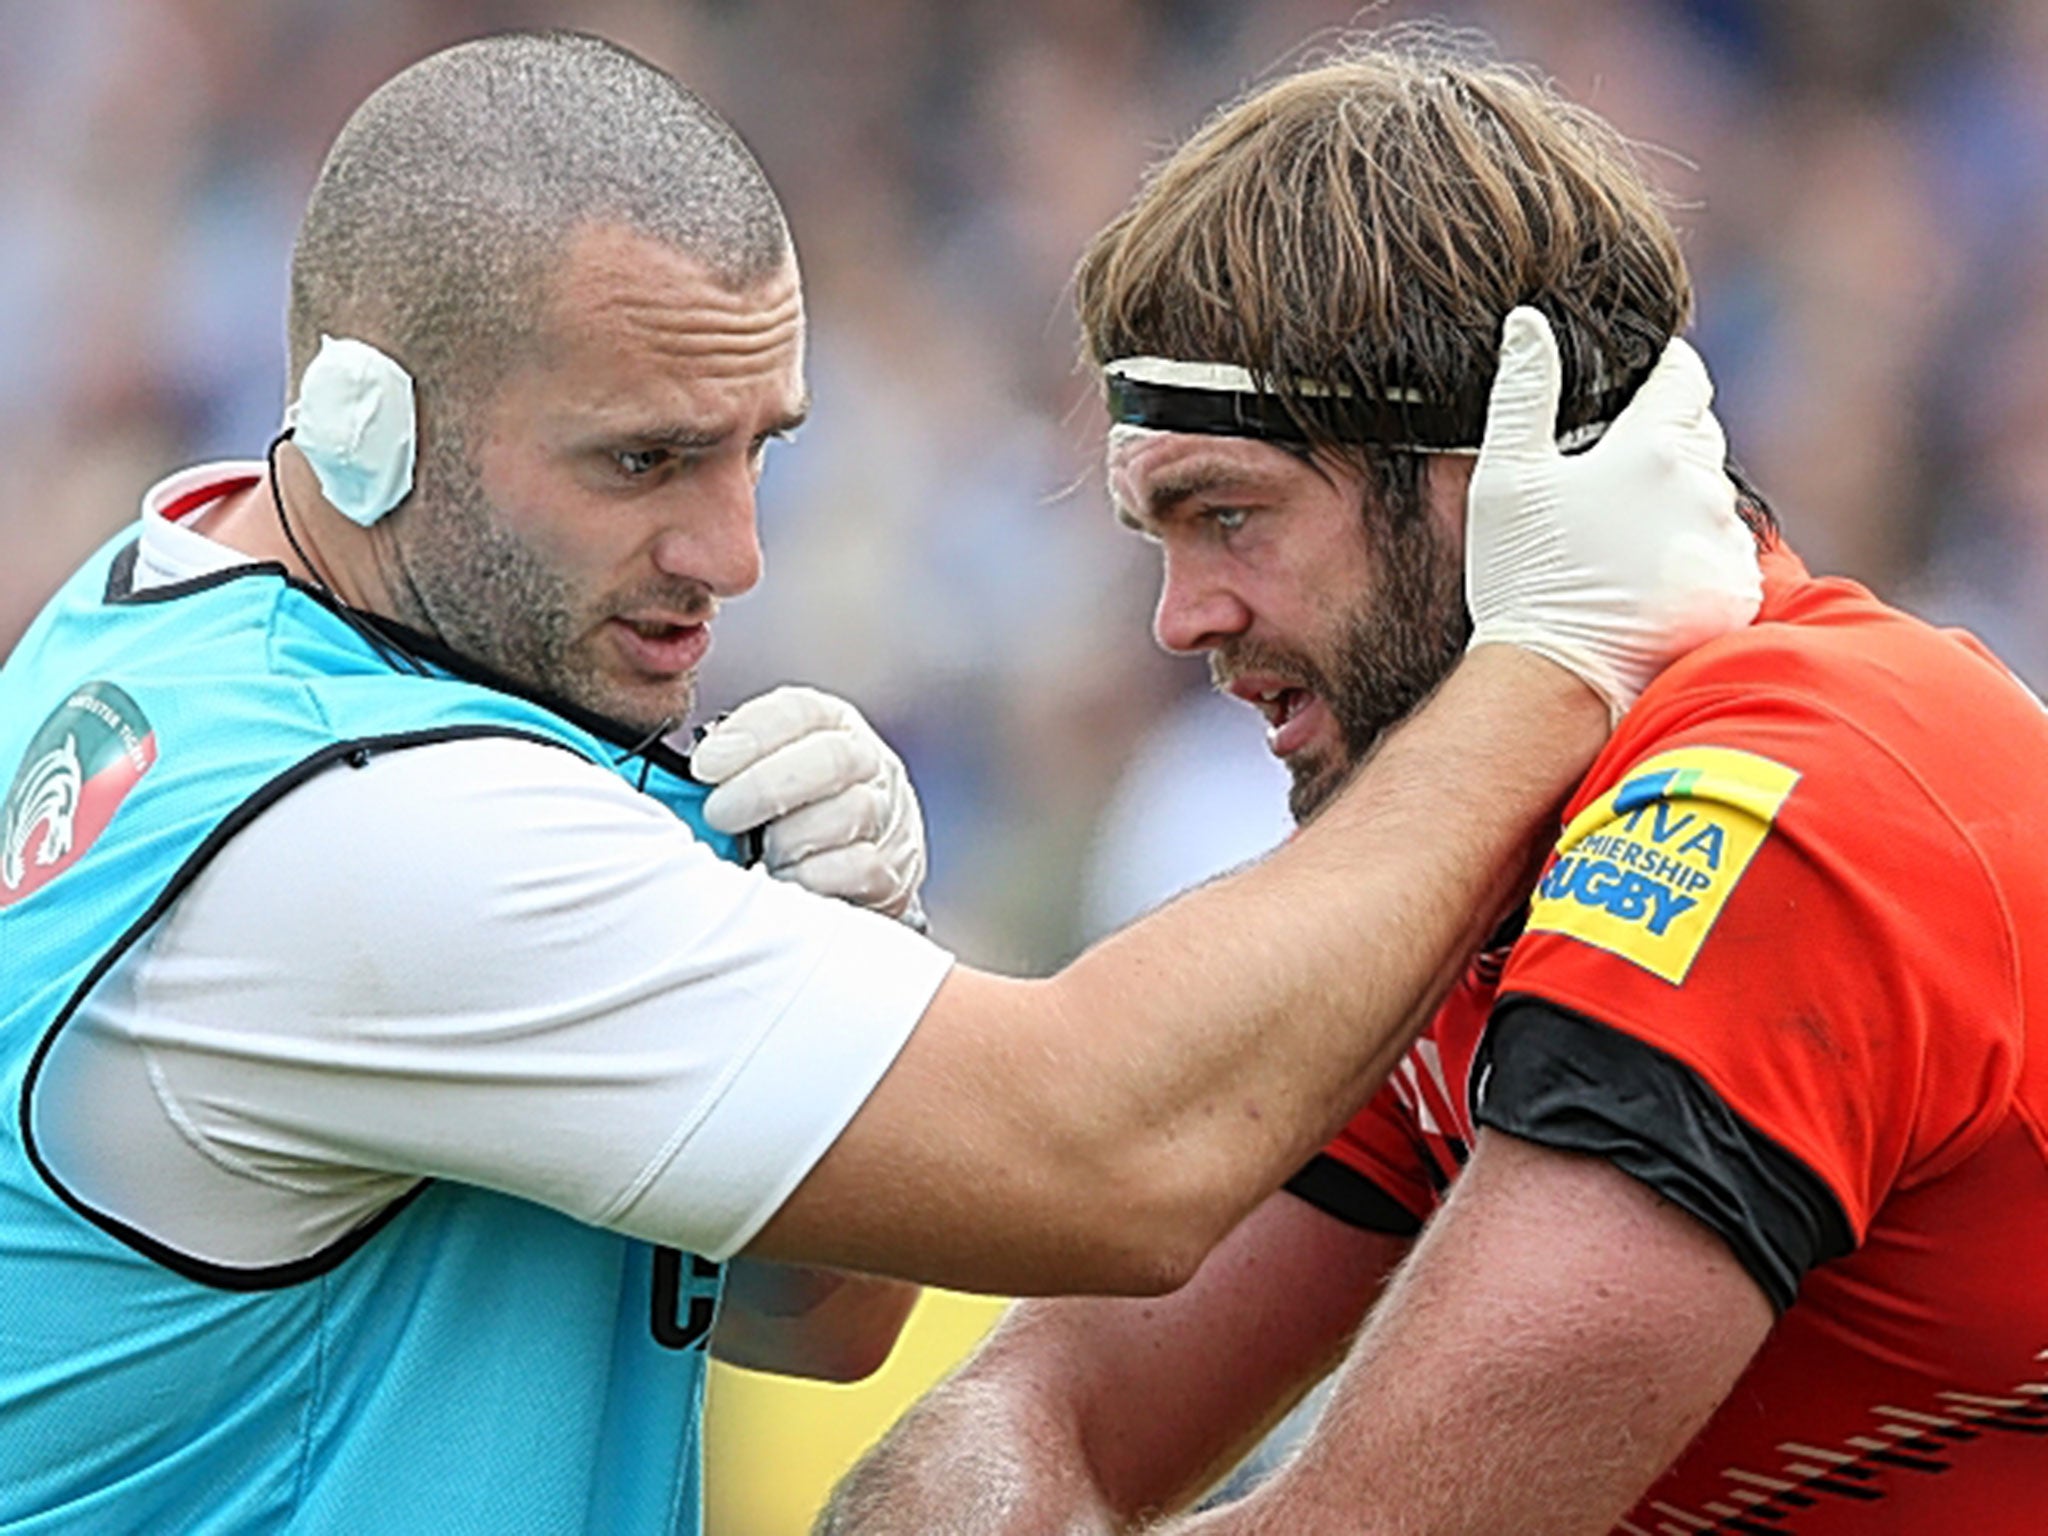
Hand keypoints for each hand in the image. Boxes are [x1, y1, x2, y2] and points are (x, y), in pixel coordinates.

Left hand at [695, 686, 927, 922]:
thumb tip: (669, 784)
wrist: (854, 861)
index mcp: (829, 723)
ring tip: (755, 854)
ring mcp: (888, 813)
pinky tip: (783, 879)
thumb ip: (726, 767)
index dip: (750, 734)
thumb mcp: (761, 770)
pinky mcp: (893, 867)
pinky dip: (812, 876)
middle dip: (765, 787)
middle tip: (719, 815)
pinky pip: (859, 867)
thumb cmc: (785, 811)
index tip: (705, 765)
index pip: (798, 711)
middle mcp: (867, 760)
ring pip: (848, 813)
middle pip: (831, 759)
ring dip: (788, 839)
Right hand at [1465, 306, 1760, 720]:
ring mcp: (1725, 544)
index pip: (1683, 377)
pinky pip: (1726, 555)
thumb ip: (1524, 392)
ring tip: (1624, 543)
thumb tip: (1529, 322)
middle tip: (1611, 481)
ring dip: (1680, 505)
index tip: (1643, 382)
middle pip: (1699, 438)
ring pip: (1713, 499)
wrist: (1557, 681)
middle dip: (1664, 446)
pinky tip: (1648, 582)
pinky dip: (1695, 558)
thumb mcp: (1505, 479)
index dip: (1663, 372)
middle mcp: (1703, 489)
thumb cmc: (1523, 578)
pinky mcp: (1737, 594)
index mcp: (1651, 448)